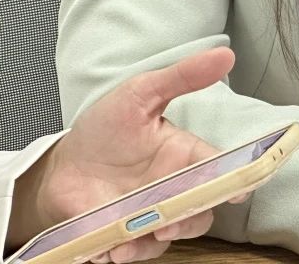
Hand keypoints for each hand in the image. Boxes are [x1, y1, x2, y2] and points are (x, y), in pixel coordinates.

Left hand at [7, 47, 236, 262]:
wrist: (60, 166)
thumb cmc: (104, 129)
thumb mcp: (140, 94)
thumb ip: (182, 77)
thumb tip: (225, 55)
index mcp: (185, 155)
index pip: (221, 169)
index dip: (237, 179)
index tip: (238, 190)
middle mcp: (174, 188)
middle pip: (203, 210)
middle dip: (192, 220)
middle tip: (168, 223)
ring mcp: (152, 215)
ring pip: (173, 235)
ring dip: (158, 242)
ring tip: (133, 238)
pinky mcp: (126, 236)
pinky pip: (139, 252)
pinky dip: (129, 253)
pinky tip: (112, 246)